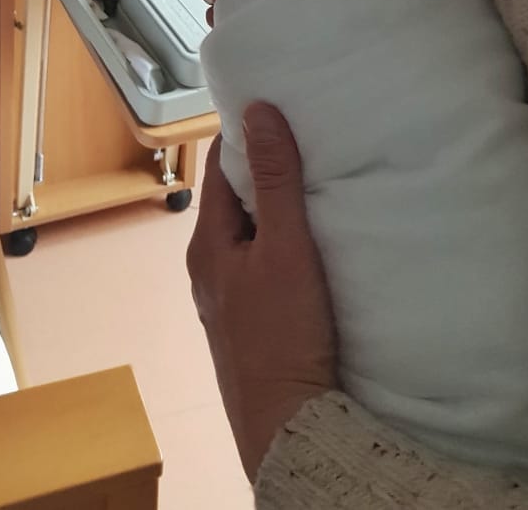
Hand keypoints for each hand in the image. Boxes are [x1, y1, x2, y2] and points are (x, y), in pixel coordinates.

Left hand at [186, 104, 337, 479]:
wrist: (288, 423)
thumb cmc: (284, 333)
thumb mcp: (287, 247)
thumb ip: (276, 180)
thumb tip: (259, 111)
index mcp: (207, 243)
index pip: (221, 166)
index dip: (248, 132)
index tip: (281, 104)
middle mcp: (209, 265)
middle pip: (236, 197)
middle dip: (267, 166)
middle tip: (311, 134)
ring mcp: (228, 295)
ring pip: (251, 230)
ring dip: (278, 204)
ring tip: (319, 177)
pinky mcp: (251, 317)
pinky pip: (263, 259)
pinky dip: (284, 238)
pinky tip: (317, 238)